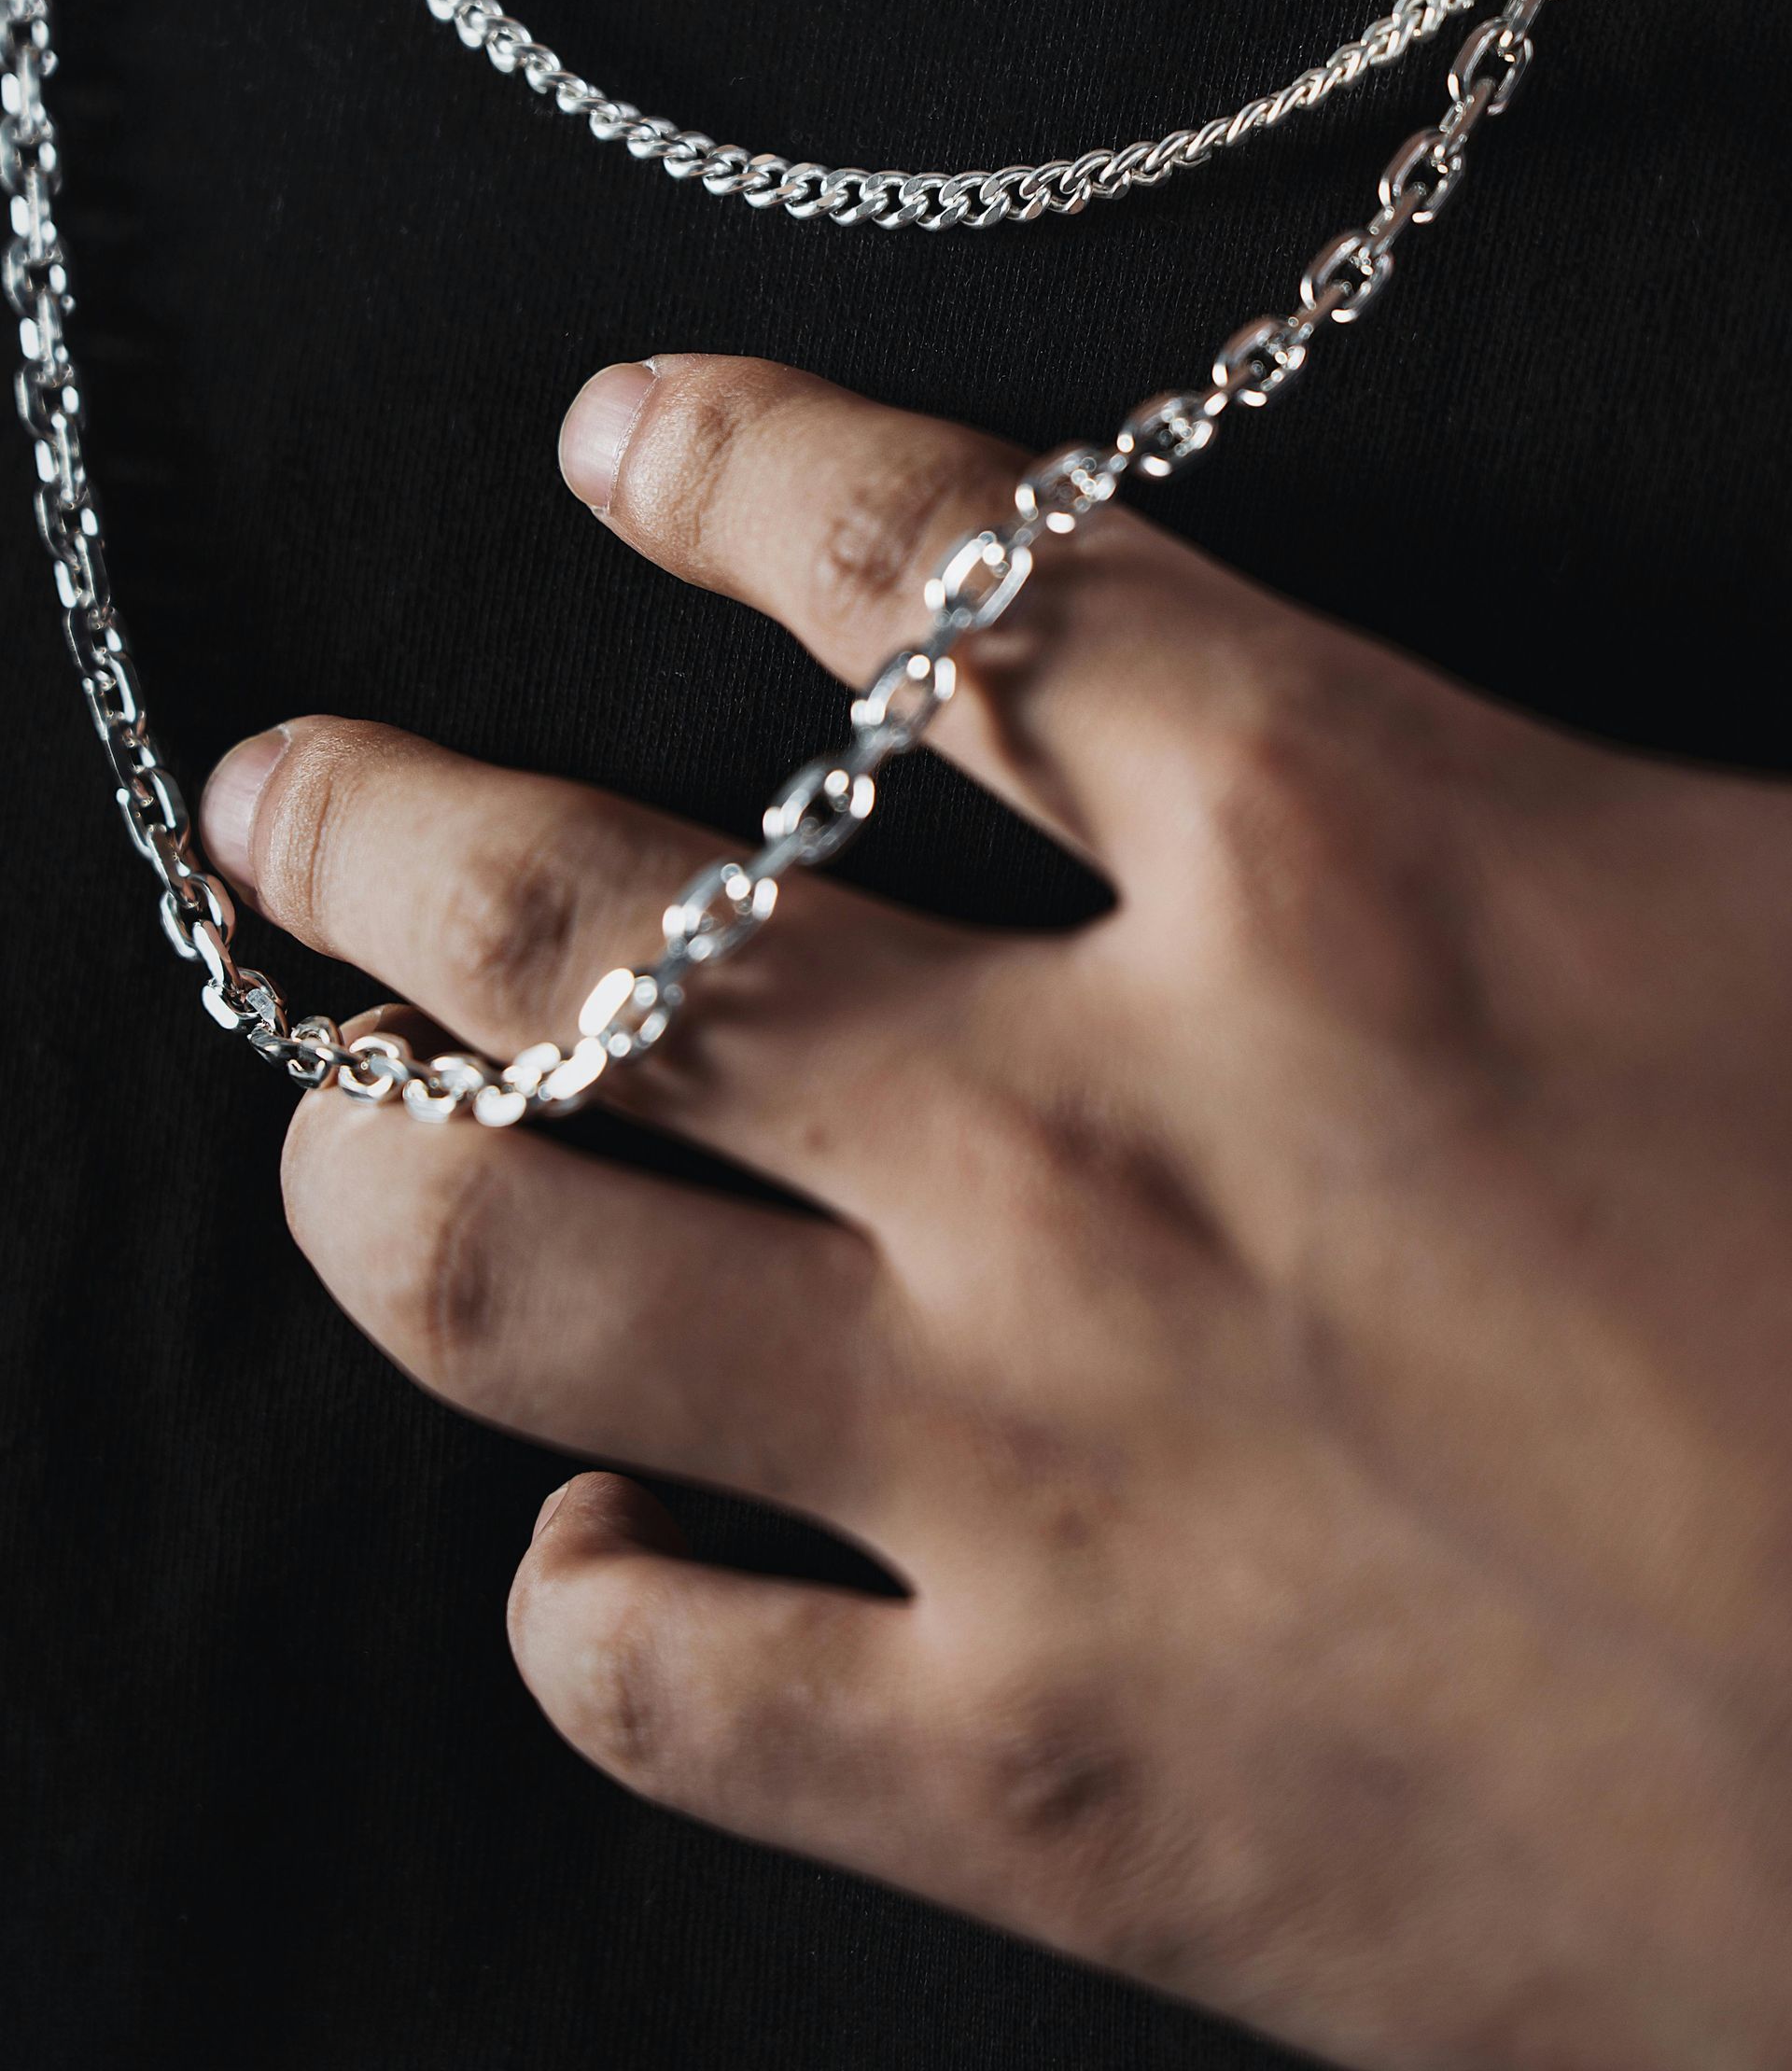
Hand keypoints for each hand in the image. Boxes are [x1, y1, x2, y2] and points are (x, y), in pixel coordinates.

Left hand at [200, 352, 1791, 2070]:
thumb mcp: (1772, 920)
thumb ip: (1507, 797)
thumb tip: (1329, 729)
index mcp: (1347, 867)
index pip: (935, 568)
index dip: (733, 466)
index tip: (615, 440)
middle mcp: (1113, 1140)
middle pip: (597, 914)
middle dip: (381, 827)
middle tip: (285, 794)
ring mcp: (1037, 1471)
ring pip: (511, 1270)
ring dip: (367, 1171)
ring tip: (337, 1114)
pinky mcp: (1043, 1785)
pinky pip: (649, 1673)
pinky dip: (587, 1592)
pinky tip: (610, 1545)